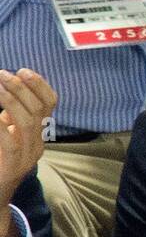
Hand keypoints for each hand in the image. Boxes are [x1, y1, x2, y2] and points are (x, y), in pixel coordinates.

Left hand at [0, 69, 56, 211]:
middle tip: (3, 74)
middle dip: (22, 88)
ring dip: (12, 101)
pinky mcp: (14, 166)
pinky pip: (11, 142)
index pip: (50, 104)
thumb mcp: (7, 135)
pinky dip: (2, 125)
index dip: (40, 85)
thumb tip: (6, 91)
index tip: (23, 70)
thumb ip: (9, 118)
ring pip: (28, 122)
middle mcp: (38, 144)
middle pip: (39, 110)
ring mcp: (28, 156)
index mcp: (38, 134)